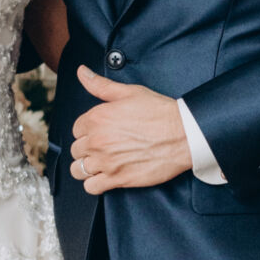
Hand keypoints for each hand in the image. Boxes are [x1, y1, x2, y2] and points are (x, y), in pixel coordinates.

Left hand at [69, 66, 191, 193]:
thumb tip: (81, 72)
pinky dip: (94, 184)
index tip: (99, 132)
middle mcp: (97, 141)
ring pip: (78, 170)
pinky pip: (91, 187)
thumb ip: (100, 85)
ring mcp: (106, 162)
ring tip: (100, 163)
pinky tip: (104, 177)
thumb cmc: (160, 112)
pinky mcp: (117, 179)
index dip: (87, 130)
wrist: (183, 134)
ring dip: (86, 167)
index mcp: (97, 118)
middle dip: (87, 148)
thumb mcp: (129, 92)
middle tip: (104, 147)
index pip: (76, 129)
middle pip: (76, 150)